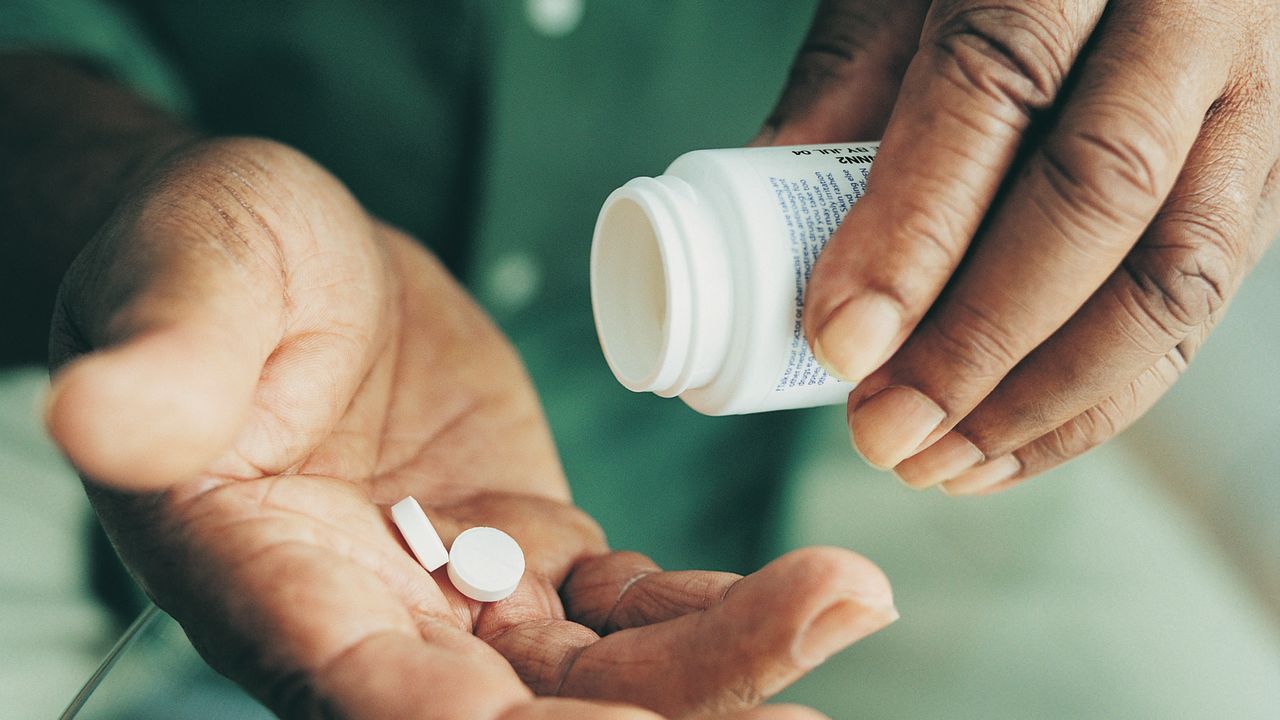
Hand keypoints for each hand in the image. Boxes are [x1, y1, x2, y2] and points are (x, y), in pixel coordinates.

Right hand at [46, 138, 896, 717]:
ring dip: (722, 660)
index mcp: (271, 584)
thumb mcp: (183, 284)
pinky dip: (712, 603)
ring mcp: (461, 594)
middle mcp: (371, 622)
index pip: (384, 700)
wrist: (285, 257)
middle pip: (524, 716)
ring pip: (599, 671)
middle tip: (803, 715)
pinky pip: (629, 603)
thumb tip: (99, 415)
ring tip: (845, 603)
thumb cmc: (208, 260)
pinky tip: (801, 590)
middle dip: (667, 714)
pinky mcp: (528, 550)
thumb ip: (161, 360)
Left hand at [760, 0, 1279, 493]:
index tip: (838, 342)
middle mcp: (1192, 14)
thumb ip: (845, 87)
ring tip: (938, 461)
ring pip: (1176, 276)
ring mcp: (1255, 99)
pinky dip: (1102, 398)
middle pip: (1099, 195)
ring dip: (1046, 398)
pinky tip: (1008, 444)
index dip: (913, 231)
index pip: (995, 88)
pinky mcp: (1266, 177)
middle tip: (883, 431)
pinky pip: (1197, 306)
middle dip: (979, 342)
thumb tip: (768, 234)